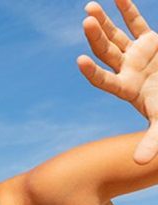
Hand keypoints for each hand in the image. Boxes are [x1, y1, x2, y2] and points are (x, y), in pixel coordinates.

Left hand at [78, 0, 157, 163]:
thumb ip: (152, 142)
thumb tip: (139, 163)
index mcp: (126, 89)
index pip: (105, 80)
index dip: (93, 72)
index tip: (80, 61)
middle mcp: (126, 70)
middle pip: (106, 52)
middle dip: (96, 38)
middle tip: (86, 22)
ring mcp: (136, 55)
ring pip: (116, 36)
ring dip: (104, 22)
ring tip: (88, 8)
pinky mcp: (150, 42)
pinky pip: (137, 23)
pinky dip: (127, 10)